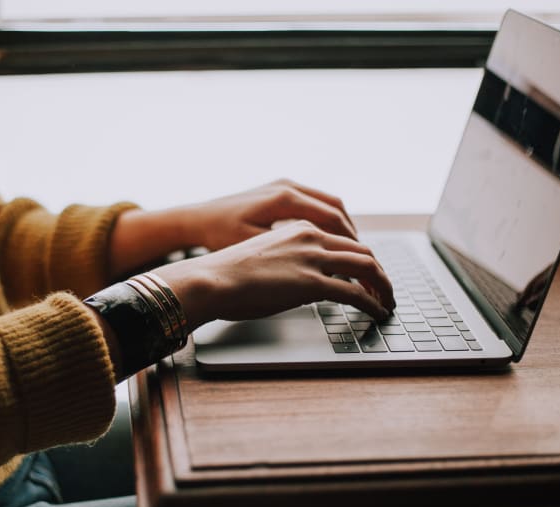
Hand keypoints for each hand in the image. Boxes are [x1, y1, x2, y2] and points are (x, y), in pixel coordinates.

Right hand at [152, 220, 393, 330]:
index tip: (366, 274)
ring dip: (383, 286)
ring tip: (387, 302)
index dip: (360, 258)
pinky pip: (356, 293)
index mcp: (298, 228)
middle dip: (379, 272)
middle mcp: (310, 237)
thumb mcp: (262, 257)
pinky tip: (377, 312)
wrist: (210, 279)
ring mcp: (313, 258)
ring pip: (367, 267)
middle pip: (362, 250)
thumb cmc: (226, 274)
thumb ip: (287, 262)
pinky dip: (373, 303)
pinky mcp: (312, 283)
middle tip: (385, 289)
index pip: (343, 239)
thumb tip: (298, 282)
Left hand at [181, 179, 357, 250]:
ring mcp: (283, 185)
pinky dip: (327, 220)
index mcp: (284, 198)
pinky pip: (314, 202)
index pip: (332, 218)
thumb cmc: (219, 236)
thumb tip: (323, 267)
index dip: (350, 242)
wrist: (196, 219)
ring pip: (327, 203)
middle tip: (363, 258)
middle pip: (335, 208)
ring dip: (341, 226)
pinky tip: (328, 240)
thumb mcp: (255, 248)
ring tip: (350, 251)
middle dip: (352, 234)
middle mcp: (287, 186)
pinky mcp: (278, 189)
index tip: (360, 262)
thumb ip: (289, 254)